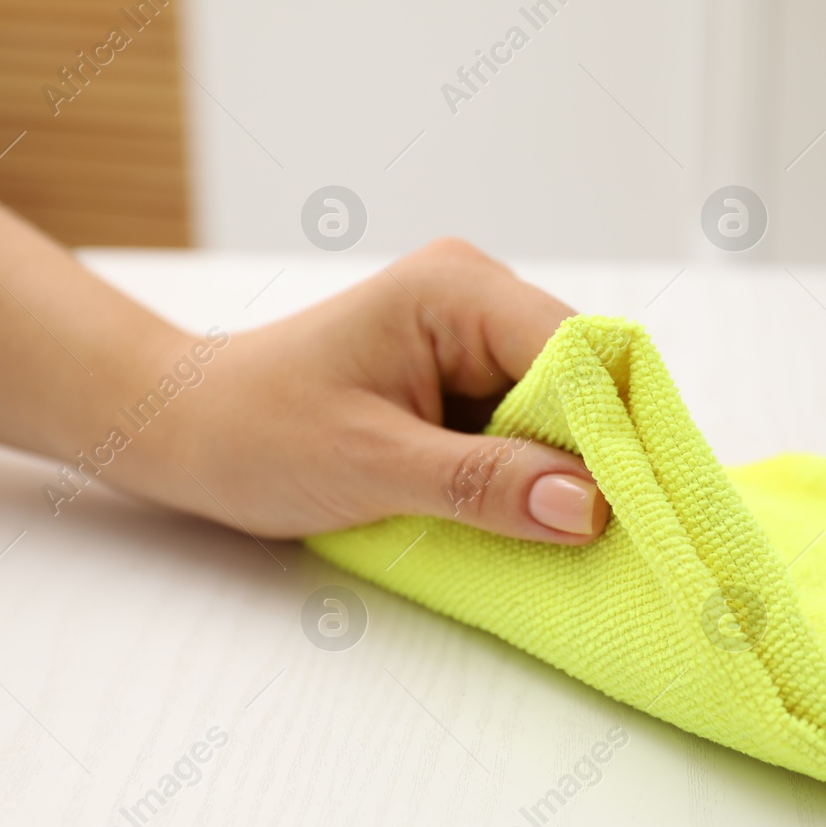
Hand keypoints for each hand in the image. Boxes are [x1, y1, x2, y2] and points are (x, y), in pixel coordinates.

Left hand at [131, 240, 611, 544]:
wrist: (190, 430)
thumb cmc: (256, 432)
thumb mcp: (371, 465)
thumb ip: (482, 484)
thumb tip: (589, 506)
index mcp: (456, 289)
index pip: (579, 351)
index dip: (615, 429)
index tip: (636, 511)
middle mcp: (475, 296)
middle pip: (582, 377)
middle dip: (593, 454)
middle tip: (610, 536)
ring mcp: (472, 335)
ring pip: (561, 407)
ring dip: (561, 469)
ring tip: (567, 535)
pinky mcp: (463, 376)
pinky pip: (526, 423)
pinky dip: (531, 472)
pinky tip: (529, 516)